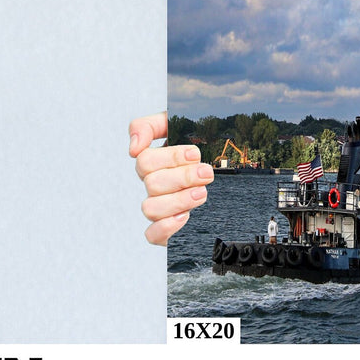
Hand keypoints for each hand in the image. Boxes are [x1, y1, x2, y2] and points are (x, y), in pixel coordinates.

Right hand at [130, 112, 213, 245]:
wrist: (226, 173)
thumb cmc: (198, 146)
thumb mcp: (178, 125)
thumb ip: (150, 126)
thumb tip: (134, 148)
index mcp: (154, 162)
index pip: (145, 160)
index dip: (171, 157)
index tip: (195, 154)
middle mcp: (153, 185)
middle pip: (152, 183)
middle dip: (183, 177)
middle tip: (205, 173)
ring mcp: (159, 207)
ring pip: (150, 208)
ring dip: (179, 200)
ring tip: (201, 192)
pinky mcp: (166, 229)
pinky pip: (152, 235)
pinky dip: (166, 227)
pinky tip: (185, 216)